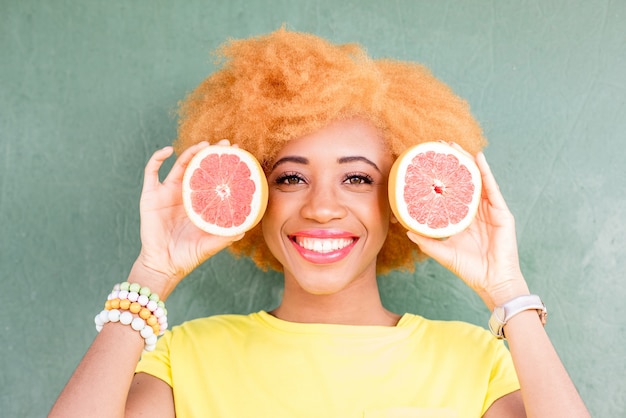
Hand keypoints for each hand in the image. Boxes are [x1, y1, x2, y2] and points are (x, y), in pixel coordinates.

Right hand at [129, 140, 243, 299]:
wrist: (163, 266)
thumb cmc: (187, 256)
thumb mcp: (210, 245)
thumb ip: (225, 237)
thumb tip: (244, 229)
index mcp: (200, 202)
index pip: (214, 177)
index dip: (224, 165)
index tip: (239, 154)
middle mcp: (185, 194)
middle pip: (198, 166)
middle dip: (211, 152)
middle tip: (227, 144)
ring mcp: (167, 192)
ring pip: (179, 164)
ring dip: (191, 151)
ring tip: (204, 144)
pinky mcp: (150, 195)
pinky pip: (151, 171)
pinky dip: (157, 158)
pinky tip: (168, 151)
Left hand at [407, 151, 528, 309]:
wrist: (493, 283)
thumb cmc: (470, 270)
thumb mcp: (444, 253)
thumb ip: (426, 242)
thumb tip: (406, 230)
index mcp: (463, 219)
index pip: (450, 193)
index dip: (441, 178)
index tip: (428, 163)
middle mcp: (476, 211)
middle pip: (463, 181)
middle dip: (453, 163)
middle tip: (440, 145)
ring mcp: (490, 210)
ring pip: (477, 180)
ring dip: (467, 162)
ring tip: (455, 146)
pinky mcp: (502, 213)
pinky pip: (492, 188)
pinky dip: (485, 172)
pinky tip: (478, 158)